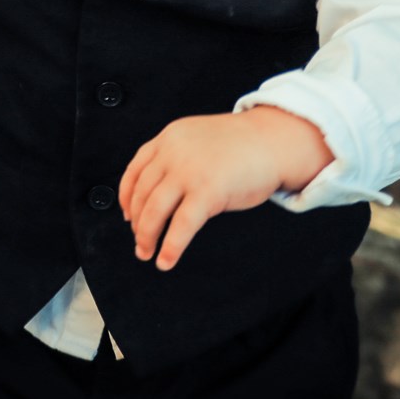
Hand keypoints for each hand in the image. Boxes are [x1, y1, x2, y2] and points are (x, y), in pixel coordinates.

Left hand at [118, 107, 331, 270]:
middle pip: (141, 194)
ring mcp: (189, 172)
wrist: (273, 141)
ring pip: (154, 211)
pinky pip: (181, 226)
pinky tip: (166, 260)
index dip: (126, 196)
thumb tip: (158, 190)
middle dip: (137, 223)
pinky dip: (170, 247)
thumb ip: (176, 156)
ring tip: (147, 253)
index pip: (135, 170)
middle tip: (139, 241)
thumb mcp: (198, 139)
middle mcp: (173, 153)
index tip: (126, 214)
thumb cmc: (241, 144)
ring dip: (146, 237)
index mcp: (169, 138)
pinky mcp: (207, 192)